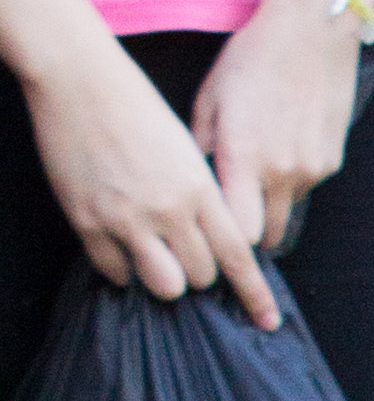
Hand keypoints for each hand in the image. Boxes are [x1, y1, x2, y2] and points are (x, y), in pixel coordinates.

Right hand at [24, 36, 276, 317]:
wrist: (79, 79)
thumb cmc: (136, 105)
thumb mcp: (186, 146)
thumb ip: (203, 192)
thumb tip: (217, 234)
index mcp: (199, 188)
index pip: (237, 255)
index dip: (254, 294)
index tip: (266, 321)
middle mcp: (169, 209)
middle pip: (202, 276)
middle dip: (198, 272)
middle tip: (183, 250)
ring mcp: (128, 218)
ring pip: (165, 285)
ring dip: (163, 278)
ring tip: (153, 254)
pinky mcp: (89, 222)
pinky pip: (115, 272)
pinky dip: (121, 269)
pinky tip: (120, 246)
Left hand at [190, 0, 366, 260]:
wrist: (314, 29)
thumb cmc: (253, 57)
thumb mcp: (212, 97)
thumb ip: (202, 146)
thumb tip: (198, 182)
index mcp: (244, 157)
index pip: (239, 232)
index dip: (226, 236)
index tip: (214, 228)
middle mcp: (282, 172)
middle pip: (268, 235)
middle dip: (251, 231)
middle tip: (234, 215)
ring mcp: (311, 169)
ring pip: (287, 208)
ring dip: (271, 200)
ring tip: (259, 165)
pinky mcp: (331, 160)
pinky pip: (306, 185)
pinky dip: (292, 177)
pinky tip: (284, 142)